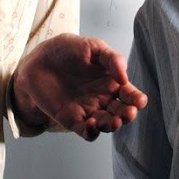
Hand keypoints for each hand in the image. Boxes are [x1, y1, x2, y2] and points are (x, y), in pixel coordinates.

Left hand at [12, 34, 147, 140]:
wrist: (39, 58)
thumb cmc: (68, 49)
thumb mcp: (92, 46)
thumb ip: (111, 58)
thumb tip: (124, 77)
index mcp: (112, 81)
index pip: (129, 94)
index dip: (137, 99)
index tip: (139, 100)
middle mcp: (103, 98)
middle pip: (121, 112)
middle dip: (128, 114)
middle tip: (128, 112)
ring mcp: (89, 110)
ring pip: (107, 124)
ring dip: (112, 125)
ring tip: (113, 121)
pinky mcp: (72, 119)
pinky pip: (87, 132)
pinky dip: (92, 132)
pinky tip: (92, 124)